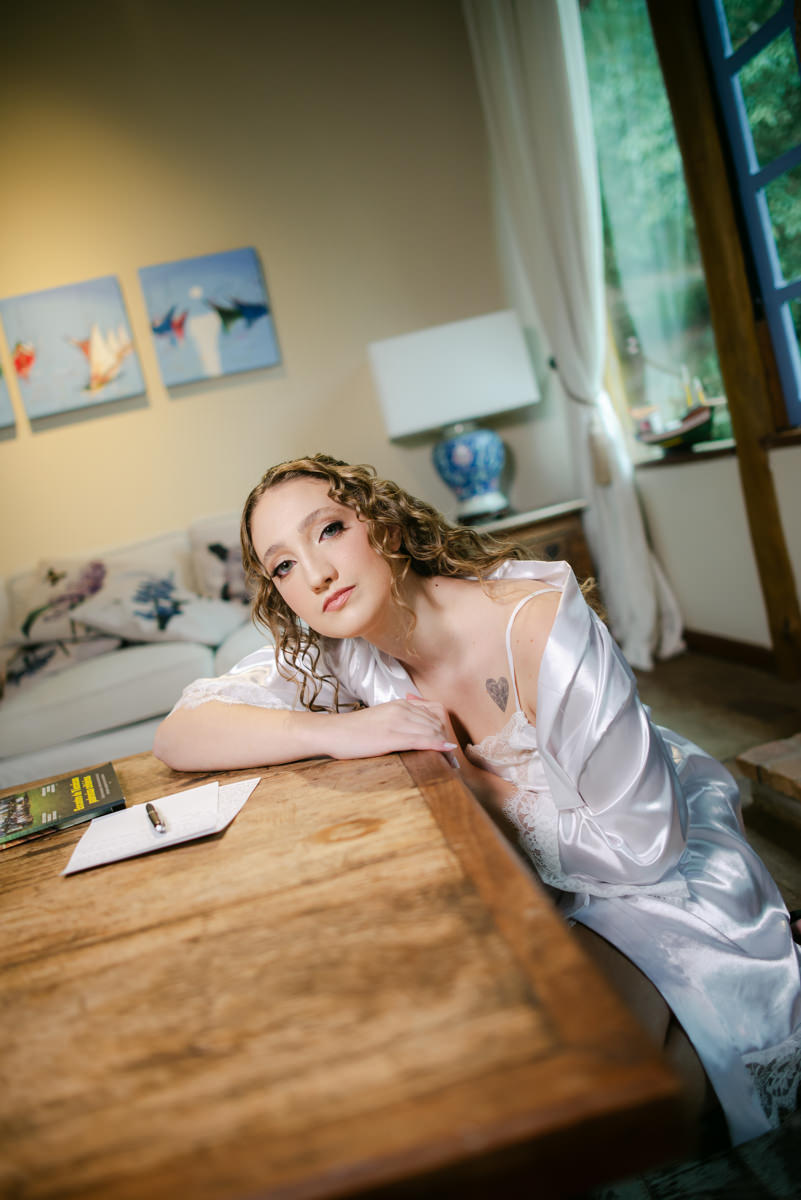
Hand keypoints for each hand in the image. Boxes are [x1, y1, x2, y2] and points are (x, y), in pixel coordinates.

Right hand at [326, 694, 456, 759]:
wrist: (333, 732)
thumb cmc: (354, 730)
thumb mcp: (382, 718)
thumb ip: (400, 719)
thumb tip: (417, 730)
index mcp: (400, 704)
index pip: (436, 710)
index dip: (445, 727)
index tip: (448, 743)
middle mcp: (402, 709)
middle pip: (438, 721)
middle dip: (448, 739)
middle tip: (453, 757)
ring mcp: (397, 722)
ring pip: (433, 730)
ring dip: (445, 746)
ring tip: (452, 761)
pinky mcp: (392, 736)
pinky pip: (422, 739)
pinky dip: (438, 745)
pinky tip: (447, 751)